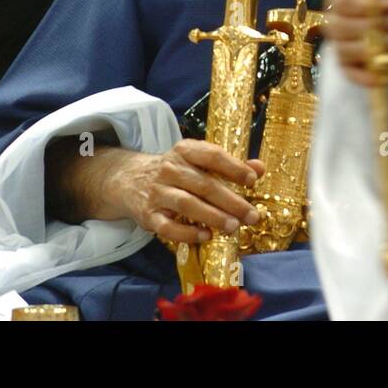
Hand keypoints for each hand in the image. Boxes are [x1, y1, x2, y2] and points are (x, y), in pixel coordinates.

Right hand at [110, 139, 265, 245]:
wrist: (128, 179)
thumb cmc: (175, 171)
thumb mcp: (197, 161)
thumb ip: (229, 165)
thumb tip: (259, 168)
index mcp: (185, 151)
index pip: (212, 156)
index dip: (233, 167)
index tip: (252, 180)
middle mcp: (170, 169)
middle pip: (204, 185)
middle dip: (231, 201)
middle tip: (252, 215)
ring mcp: (157, 192)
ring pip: (187, 204)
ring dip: (213, 217)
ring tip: (233, 227)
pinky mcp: (148, 215)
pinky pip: (168, 227)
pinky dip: (187, 233)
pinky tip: (206, 236)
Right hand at [322, 0, 387, 85]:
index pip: (341, 1)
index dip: (363, 4)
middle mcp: (335, 23)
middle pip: (342, 27)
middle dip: (376, 27)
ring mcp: (340, 47)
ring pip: (347, 50)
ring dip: (377, 48)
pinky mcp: (348, 69)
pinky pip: (351, 75)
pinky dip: (368, 76)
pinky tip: (387, 72)